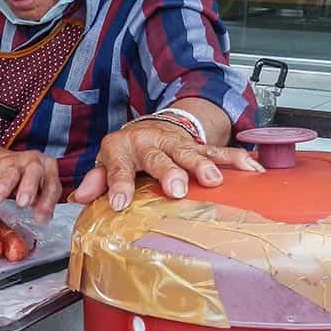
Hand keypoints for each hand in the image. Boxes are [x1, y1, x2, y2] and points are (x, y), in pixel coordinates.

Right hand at [0, 143, 61, 222]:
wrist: (7, 161)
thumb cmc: (29, 180)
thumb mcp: (41, 189)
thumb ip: (43, 203)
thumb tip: (43, 220)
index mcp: (48, 168)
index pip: (51, 185)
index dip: (47, 202)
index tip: (41, 218)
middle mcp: (32, 161)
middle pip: (32, 172)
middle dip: (27, 188)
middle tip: (22, 203)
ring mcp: (12, 161)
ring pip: (8, 174)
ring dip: (1, 187)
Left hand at [69, 121, 263, 210]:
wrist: (149, 127)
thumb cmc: (126, 153)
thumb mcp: (106, 162)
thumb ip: (96, 180)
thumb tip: (79, 197)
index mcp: (121, 148)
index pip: (118, 167)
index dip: (119, 185)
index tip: (121, 203)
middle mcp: (149, 142)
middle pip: (159, 158)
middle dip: (169, 173)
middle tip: (176, 189)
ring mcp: (176, 143)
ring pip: (191, 152)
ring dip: (203, 165)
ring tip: (213, 180)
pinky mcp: (198, 145)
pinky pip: (219, 150)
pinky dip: (236, 159)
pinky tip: (252, 169)